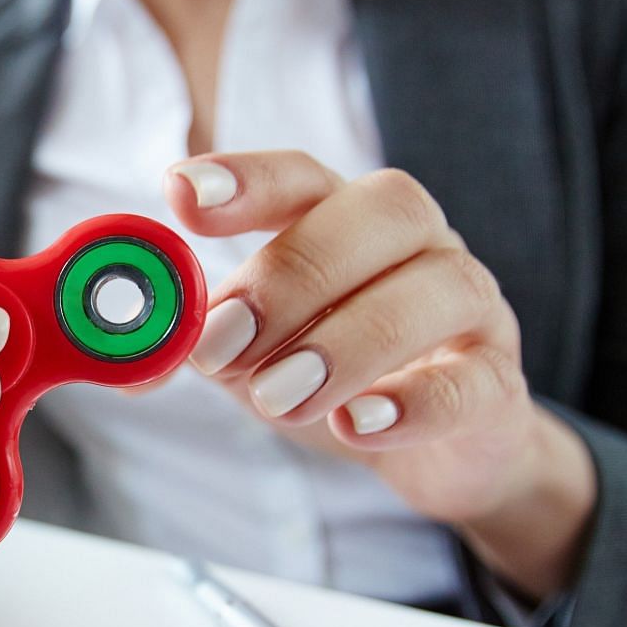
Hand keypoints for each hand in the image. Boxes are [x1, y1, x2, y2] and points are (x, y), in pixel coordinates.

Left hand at [164, 153, 594, 599]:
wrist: (442, 451)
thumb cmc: (335, 378)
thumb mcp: (253, 356)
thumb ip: (197, 341)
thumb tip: (129, 349)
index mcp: (344, 218)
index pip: (303, 175)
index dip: (245, 178)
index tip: (181, 195)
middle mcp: (415, 244)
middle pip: (377, 213)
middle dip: (290, 274)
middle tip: (222, 343)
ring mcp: (469, 307)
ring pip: (433, 289)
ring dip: (345, 343)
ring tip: (278, 399)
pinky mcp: (498, 384)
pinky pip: (472, 379)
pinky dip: (413, 402)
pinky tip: (357, 425)